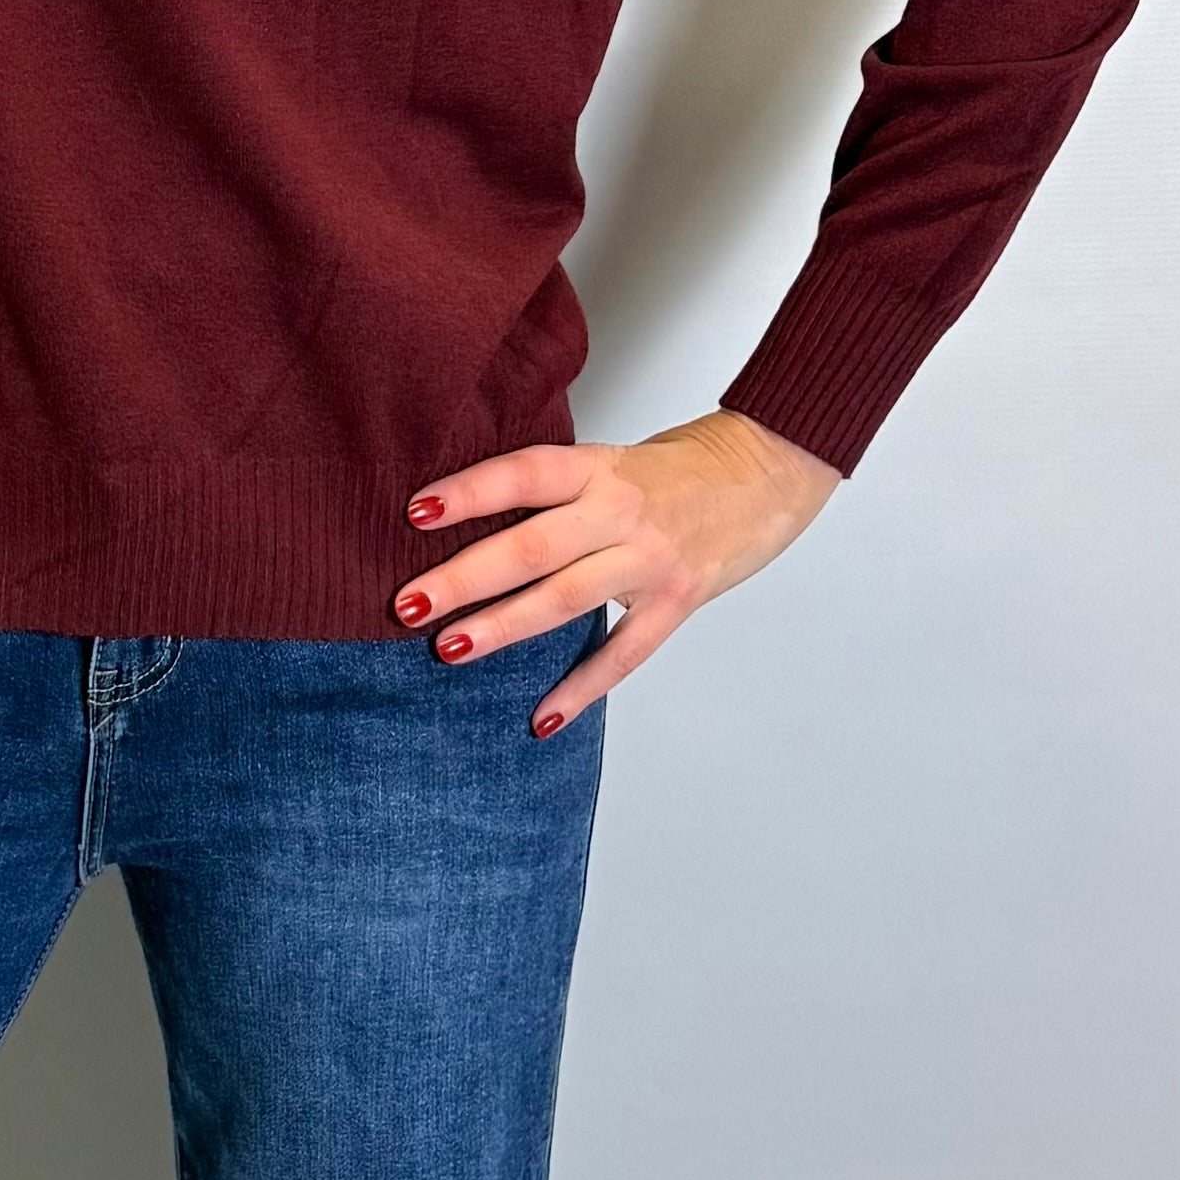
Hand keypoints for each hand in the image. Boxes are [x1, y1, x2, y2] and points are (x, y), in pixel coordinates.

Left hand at [390, 409, 842, 724]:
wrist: (772, 467)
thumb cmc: (680, 465)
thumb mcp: (614, 460)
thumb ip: (558, 491)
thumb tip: (473, 523)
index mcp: (602, 467)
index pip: (527, 474)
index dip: (472, 491)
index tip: (415, 512)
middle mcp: (623, 511)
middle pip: (534, 546)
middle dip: (465, 577)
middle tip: (407, 603)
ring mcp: (653, 560)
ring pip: (568, 599)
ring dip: (505, 627)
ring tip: (449, 650)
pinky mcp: (679, 600)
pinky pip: (625, 653)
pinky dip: (582, 689)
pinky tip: (542, 718)